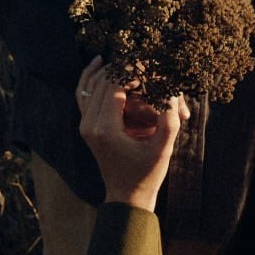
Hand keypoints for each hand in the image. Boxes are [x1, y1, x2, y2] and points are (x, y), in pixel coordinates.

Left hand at [75, 58, 186, 211]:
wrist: (127, 197)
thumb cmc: (147, 175)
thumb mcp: (163, 150)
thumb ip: (169, 121)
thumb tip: (171, 92)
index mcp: (105, 128)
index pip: (116, 85)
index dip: (134, 71)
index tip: (153, 67)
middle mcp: (89, 124)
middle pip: (103, 81)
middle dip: (125, 69)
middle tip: (145, 61)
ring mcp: (85, 124)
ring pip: (90, 84)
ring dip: (109, 70)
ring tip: (127, 58)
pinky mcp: (86, 126)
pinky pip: (83, 94)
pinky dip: (90, 78)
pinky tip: (99, 63)